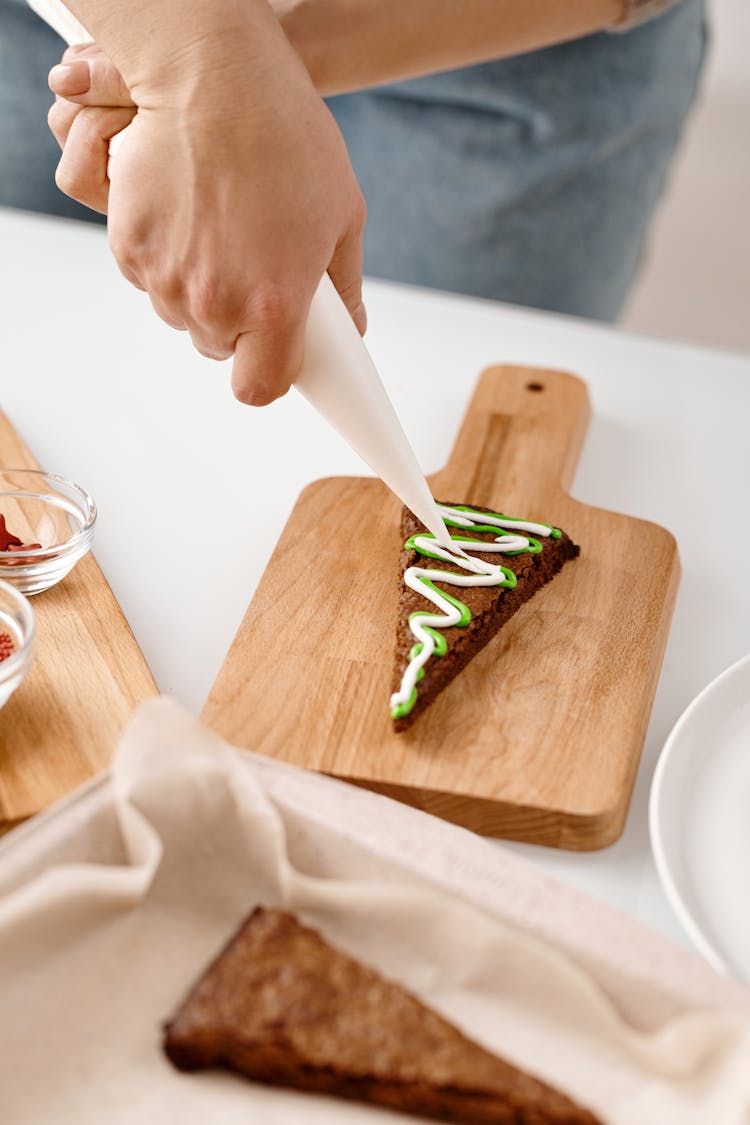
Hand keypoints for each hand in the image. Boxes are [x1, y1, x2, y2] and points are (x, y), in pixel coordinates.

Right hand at [48, 29, 366, 405]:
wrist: (213, 73)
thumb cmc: (284, 135)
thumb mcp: (342, 215)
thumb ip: (344, 286)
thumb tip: (350, 325)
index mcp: (273, 304)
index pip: (260, 386)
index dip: (267, 374)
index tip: (272, 359)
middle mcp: (214, 301)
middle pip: (219, 347)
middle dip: (236, 320)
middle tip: (253, 266)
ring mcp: (164, 277)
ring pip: (181, 314)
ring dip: (198, 289)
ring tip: (222, 228)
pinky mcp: (128, 246)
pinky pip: (147, 277)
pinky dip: (165, 257)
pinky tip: (189, 213)